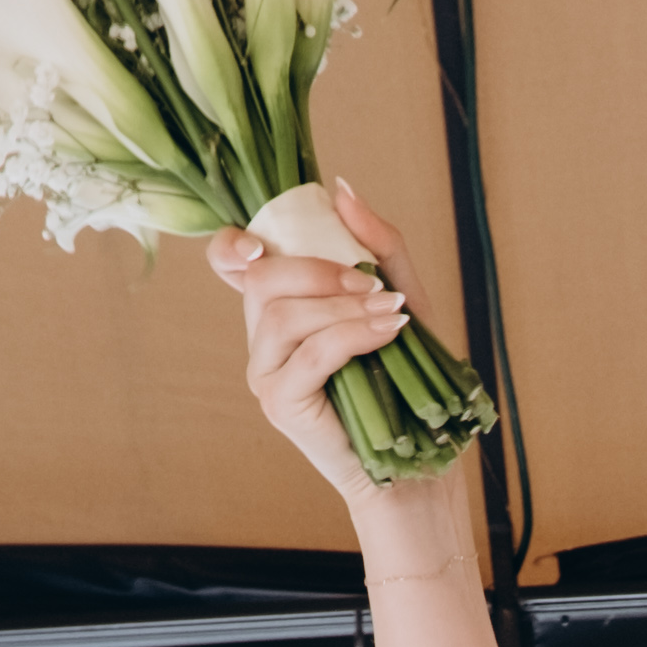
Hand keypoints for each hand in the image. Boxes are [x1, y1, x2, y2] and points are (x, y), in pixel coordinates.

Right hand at [209, 182, 431, 513]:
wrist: (417, 456)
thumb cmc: (407, 376)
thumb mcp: (400, 294)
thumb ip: (375, 244)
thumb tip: (342, 190)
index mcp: (278, 306)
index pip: (229, 263)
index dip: (232, 246)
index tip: (264, 243)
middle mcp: (261, 338)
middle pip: (262, 280)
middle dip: (320, 271)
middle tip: (376, 285)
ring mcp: (265, 374)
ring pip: (284, 316)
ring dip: (344, 308)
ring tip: (393, 315)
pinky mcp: (281, 404)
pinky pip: (309, 354)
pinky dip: (353, 335)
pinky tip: (390, 332)